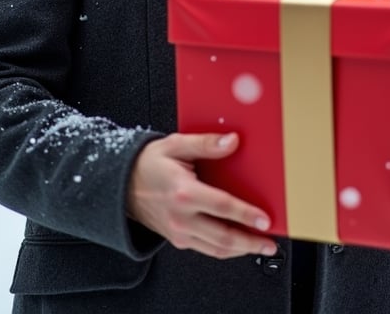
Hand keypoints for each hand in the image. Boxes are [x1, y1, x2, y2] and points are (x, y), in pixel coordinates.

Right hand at [126, 131, 276, 258]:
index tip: (264, 219)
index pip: (222, 206)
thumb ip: (206, 143)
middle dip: (250, 242)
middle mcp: (181, 217)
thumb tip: (232, 140)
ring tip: (259, 246)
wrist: (120, 185)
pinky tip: (237, 244)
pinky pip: (206, 249)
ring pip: (216, 249)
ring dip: (241, 250)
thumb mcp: (175, 144)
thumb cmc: (147, 163)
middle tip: (270, 241)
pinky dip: (225, 250)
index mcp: (183, 192)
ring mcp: (178, 231)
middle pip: (222, 237)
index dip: (246, 214)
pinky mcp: (177, 239)